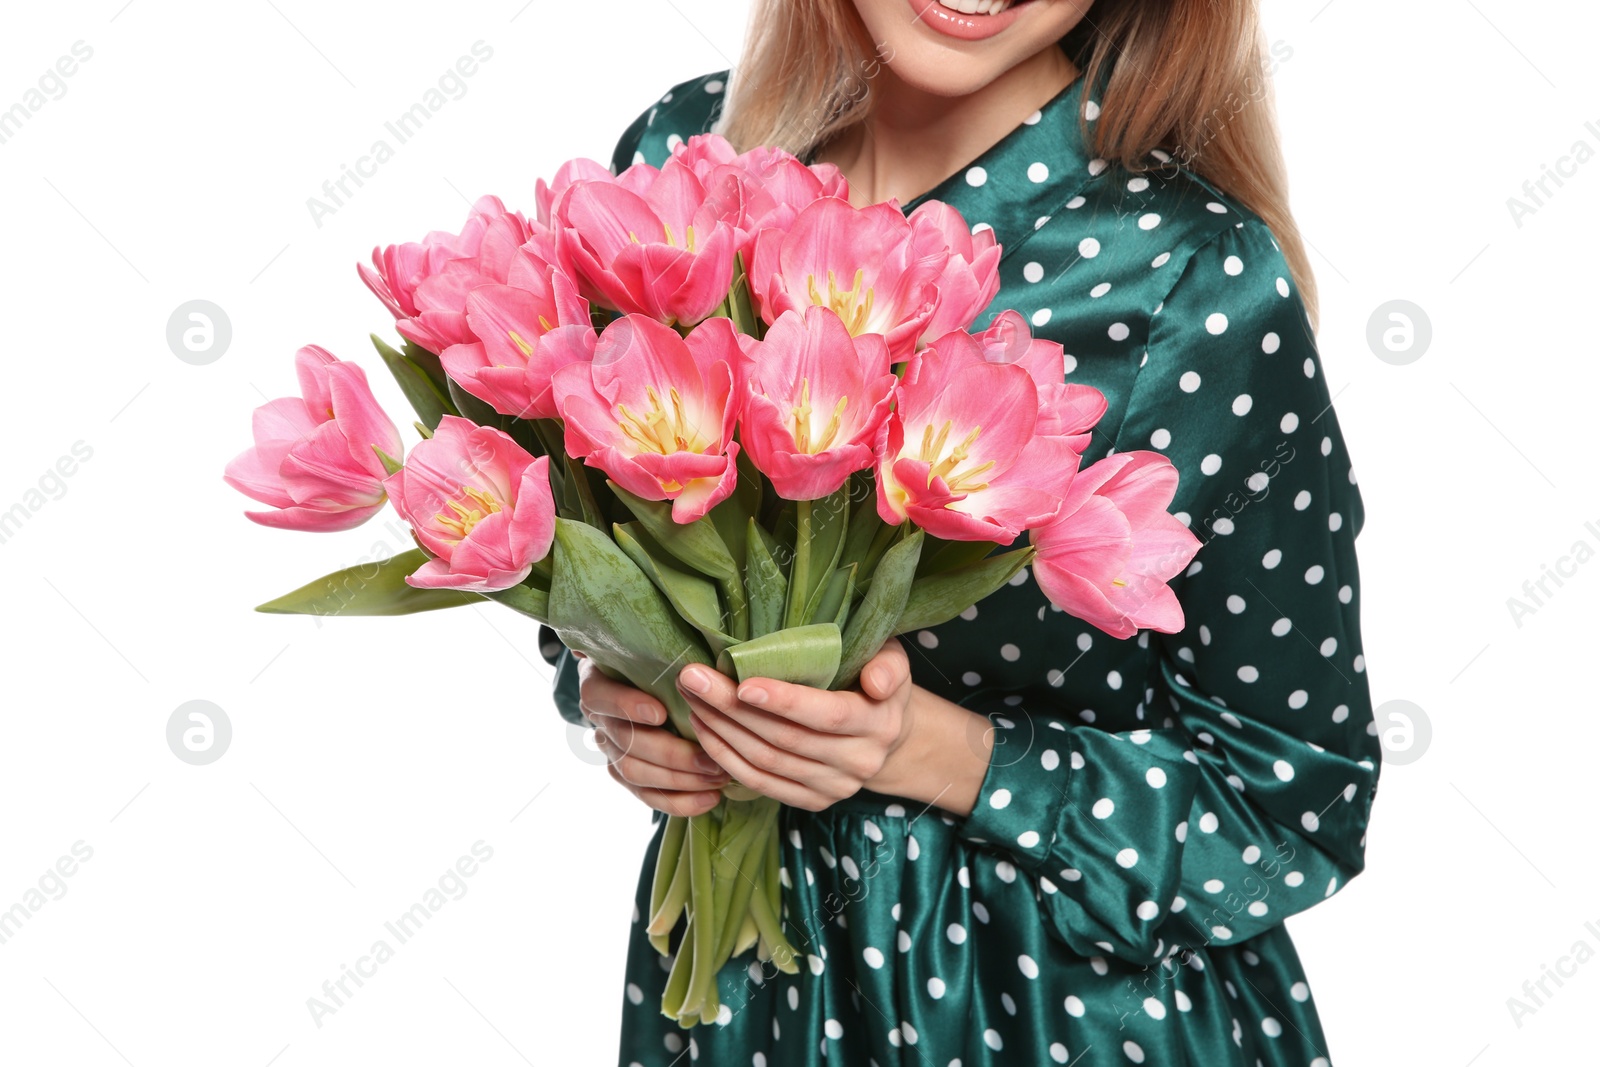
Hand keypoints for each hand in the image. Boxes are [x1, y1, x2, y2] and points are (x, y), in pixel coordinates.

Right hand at [575, 653, 729, 816]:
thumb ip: (665, 649)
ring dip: (679, 780)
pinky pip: (647, 796)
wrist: (652, 680)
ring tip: (717, 778)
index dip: (627, 706)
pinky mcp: (626, 775)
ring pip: (635, 773)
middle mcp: (599, 718)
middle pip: (625, 742)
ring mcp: (611, 750)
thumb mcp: (658, 647)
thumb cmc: (660, 659)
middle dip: (671, 754)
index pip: (601, 696)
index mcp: (598, 681)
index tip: (661, 712)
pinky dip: (680, 802)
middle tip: (710, 759)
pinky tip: (711, 799)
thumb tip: (680, 656)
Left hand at [675, 639, 915, 811]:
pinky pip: (760, 783)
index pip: (829, 715)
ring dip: (722, 730)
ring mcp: (834, 788)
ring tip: (692, 698)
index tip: (743, 684)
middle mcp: (858, 762)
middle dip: (733, 708)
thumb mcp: (892, 663)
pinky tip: (704, 729)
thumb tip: (875, 682)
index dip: (785, 702)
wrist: (887, 736)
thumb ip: (888, 666)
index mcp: (878, 724)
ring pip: (766, 761)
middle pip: (786, 738)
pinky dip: (726, 757)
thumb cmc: (877, 685)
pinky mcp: (812, 802)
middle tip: (694, 678)